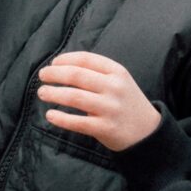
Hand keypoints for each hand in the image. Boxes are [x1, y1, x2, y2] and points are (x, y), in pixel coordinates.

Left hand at [38, 52, 161, 150]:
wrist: (148, 131)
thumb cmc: (126, 103)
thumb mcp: (120, 81)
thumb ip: (97, 73)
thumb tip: (61, 66)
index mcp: (117, 72)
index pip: (86, 59)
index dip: (65, 59)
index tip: (53, 63)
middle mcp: (114, 88)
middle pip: (77, 75)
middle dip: (55, 74)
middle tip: (42, 76)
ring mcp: (110, 108)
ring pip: (74, 97)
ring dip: (53, 93)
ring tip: (42, 93)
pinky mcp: (106, 128)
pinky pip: (78, 122)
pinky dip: (61, 118)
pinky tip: (50, 115)